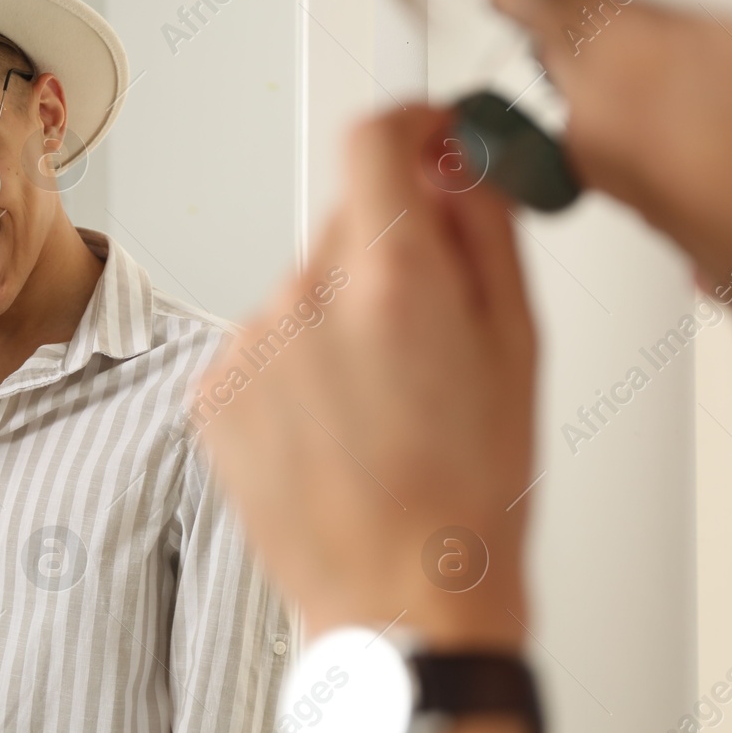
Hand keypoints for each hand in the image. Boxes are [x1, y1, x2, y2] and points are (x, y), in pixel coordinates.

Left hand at [195, 106, 538, 646]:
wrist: (401, 605)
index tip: (431, 145)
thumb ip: (484, 230)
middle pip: (345, 219)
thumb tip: (458, 161)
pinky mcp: (212, 394)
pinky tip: (336, 426)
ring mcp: (248, 351)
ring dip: (341, 313)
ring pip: (304, 284)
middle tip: (428, 327)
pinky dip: (298, 362)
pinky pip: (264, 340)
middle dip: (391, 248)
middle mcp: (305, 304)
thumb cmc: (468, 498)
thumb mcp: (519, 348)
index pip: (374, 137)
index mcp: (392, 284)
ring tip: (381, 401)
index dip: (412, 127)